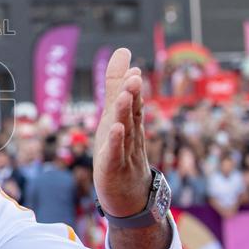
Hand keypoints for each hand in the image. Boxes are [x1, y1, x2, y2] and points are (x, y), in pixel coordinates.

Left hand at [93, 48, 151, 217]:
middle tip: (134, 76)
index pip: (133, 101)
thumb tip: (123, 53)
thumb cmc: (121, 149)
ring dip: (125, 114)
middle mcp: (130, 134)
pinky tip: (116, 129)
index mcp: (130, 121)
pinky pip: (116, 153)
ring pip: (126, 130)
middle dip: (133, 95)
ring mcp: (124, 152)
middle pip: (132, 113)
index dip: (132, 86)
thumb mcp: (116, 114)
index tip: (132, 67)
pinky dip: (116, 142)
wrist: (130, 194)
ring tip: (125, 96)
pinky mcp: (114, 167)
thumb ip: (117, 85)